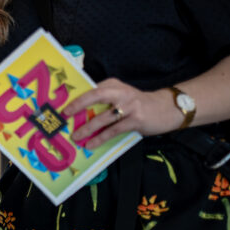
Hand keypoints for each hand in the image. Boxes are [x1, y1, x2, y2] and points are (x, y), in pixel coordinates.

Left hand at [63, 78, 180, 147]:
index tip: (63, 105)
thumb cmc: (137, 104)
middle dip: (79, 104)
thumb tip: (79, 113)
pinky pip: (114, 130)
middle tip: (66, 114)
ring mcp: (129, 106)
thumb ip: (104, 100)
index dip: (76, 97)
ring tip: (76, 136)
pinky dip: (101, 138)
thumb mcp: (121, 96)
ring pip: (103, 117)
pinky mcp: (136, 119)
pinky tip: (91, 144)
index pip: (92, 89)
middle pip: (96, 96)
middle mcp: (121, 92)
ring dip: (87, 128)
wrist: (167, 108)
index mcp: (113, 85)